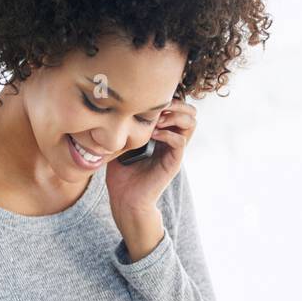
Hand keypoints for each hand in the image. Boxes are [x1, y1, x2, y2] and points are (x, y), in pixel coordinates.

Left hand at [105, 100, 197, 260]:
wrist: (126, 201)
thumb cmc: (121, 176)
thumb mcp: (120, 146)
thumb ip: (123, 128)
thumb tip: (112, 110)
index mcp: (162, 137)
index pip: (176, 109)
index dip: (168, 100)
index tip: (150, 99)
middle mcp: (171, 142)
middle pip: (189, 112)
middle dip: (176, 104)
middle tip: (159, 106)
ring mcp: (174, 152)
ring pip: (190, 123)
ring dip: (174, 116)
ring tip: (157, 119)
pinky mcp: (173, 163)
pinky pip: (180, 141)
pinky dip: (168, 133)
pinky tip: (153, 134)